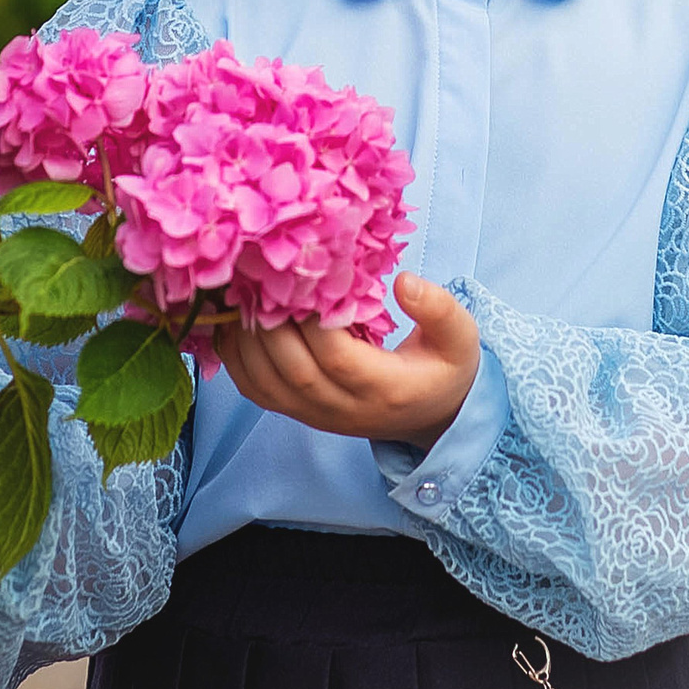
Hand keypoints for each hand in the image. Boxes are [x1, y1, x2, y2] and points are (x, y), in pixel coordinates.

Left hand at [218, 273, 479, 448]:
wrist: (429, 415)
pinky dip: (233, 354)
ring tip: (236, 289)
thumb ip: (440, 310)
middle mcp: (343, 409)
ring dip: (243, 335)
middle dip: (267, 322)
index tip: (301, 276)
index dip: (312, 321)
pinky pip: (252, 388)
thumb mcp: (460, 338)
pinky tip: (228, 318)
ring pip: (264, 382)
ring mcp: (313, 414)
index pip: (337, 358)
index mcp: (385, 390)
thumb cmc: (442, 367)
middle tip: (254, 274)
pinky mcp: (294, 411)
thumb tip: (404, 282)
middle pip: (292, 369)